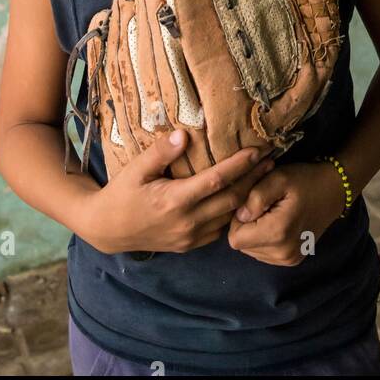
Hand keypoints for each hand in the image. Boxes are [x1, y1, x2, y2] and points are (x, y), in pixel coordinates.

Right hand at [81, 129, 274, 254]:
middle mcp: (187, 222)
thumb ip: (160, 152)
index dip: (239, 166)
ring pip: (228, 217)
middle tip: (272, 160)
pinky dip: (233, 213)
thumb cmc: (121, 194)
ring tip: (263, 176)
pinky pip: (219, 229)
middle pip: (231, 199)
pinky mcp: (189, 245)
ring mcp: (189, 237)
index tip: (257, 151)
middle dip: (254, 179)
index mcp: (174, 201)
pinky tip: (241, 198)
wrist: (107, 230)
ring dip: (248, 197)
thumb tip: (183, 134)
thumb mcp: (135, 169)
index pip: (216, 181)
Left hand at [227, 160, 345, 264]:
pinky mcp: (292, 260)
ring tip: (271, 213)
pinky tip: (277, 223)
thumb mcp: (278, 177)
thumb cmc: (305, 180)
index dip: (237, 219)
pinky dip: (264, 239)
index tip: (251, 203)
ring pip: (252, 250)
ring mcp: (289, 260)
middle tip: (263, 206)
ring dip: (255, 232)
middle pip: (242, 246)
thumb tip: (240, 216)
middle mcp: (283, 253)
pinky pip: (264, 253)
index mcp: (277, 233)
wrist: (334, 190)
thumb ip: (255, 197)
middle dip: (246, 226)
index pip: (235, 238)